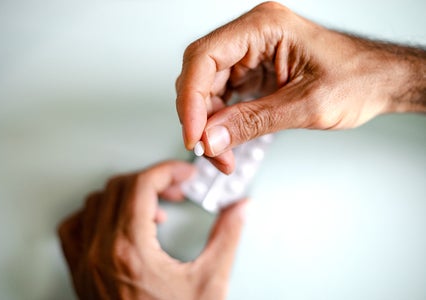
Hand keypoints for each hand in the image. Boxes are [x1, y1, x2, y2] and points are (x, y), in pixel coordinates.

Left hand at [58, 161, 246, 299]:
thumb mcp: (209, 283)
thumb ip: (226, 238)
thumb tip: (239, 209)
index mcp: (132, 250)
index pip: (141, 185)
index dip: (166, 171)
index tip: (182, 173)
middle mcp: (102, 252)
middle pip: (119, 187)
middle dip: (152, 181)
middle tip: (175, 191)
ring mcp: (87, 263)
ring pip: (95, 202)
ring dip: (125, 196)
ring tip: (150, 210)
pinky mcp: (81, 273)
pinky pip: (74, 228)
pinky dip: (94, 215)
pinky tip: (116, 223)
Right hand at [176, 1, 425, 173]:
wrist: (379, 81)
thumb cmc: (358, 79)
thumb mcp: (305, 105)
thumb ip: (254, 122)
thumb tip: (211, 138)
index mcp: (264, 27)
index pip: (205, 57)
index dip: (191, 99)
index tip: (194, 134)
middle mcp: (252, 36)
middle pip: (200, 74)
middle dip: (199, 117)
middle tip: (207, 150)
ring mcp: (251, 54)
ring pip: (207, 89)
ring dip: (208, 124)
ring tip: (221, 153)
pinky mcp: (254, 71)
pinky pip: (223, 97)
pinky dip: (221, 122)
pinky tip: (226, 140)